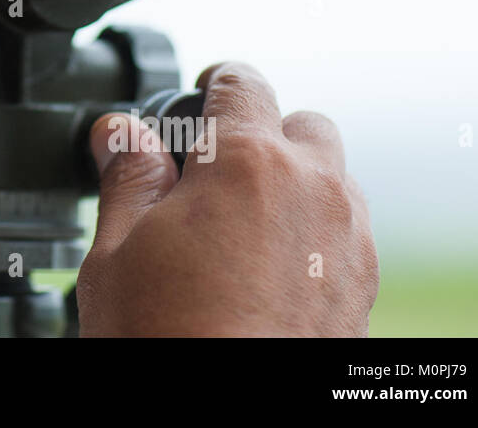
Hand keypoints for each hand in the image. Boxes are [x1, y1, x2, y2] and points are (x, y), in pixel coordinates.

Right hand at [76, 62, 378, 335]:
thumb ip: (127, 177)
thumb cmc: (166, 340)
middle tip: (213, 174)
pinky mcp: (361, 289)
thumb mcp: (116, 250)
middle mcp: (312, 189)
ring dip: (293, 183)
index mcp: (247, 161)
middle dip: (262, 135)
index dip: (212, 85)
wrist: (222, 420)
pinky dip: (313, 232)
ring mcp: (347, 240)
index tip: (198, 98)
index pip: (241, 84)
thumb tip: (121, 132)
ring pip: (332, 178)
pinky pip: (345, 233)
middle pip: (302, 126)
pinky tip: (266, 269)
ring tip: (238, 228)